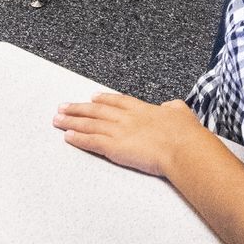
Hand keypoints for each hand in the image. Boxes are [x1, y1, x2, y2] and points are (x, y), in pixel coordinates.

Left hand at [54, 92, 207, 177]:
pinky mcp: (113, 147)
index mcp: (143, 109)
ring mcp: (118, 131)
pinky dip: (77, 139)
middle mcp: (127, 118)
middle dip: (79, 108)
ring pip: (89, 124)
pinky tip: (67, 136)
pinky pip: (90, 141)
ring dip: (71, 121)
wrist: (181, 147)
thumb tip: (171, 106)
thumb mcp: (182, 113)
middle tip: (64, 107)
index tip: (92, 97)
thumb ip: (174, 108)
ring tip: (58, 119)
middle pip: (97, 110)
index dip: (103, 99)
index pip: (117, 102)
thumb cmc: (185, 133)